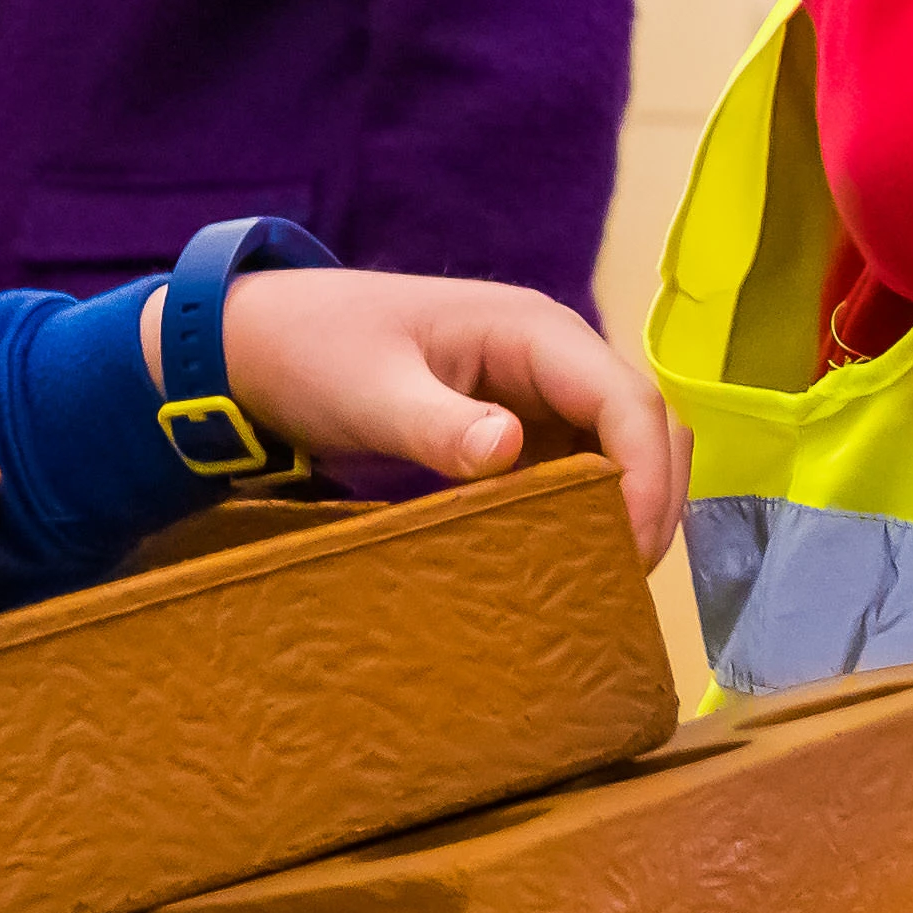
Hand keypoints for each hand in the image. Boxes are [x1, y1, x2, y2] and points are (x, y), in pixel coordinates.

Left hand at [218, 269, 686, 555]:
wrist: (260, 342)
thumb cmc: (315, 352)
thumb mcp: (370, 392)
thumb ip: (437, 425)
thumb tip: (510, 451)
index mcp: (532, 331)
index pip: (627, 399)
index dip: (645, 474)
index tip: (634, 548)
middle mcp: (551, 355)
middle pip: (640, 423)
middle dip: (651, 497)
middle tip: (628, 580)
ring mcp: (536, 389)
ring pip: (618, 447)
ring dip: (627, 506)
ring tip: (606, 579)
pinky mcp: (516, 422)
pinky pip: (577, 465)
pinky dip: (587, 510)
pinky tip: (568, 559)